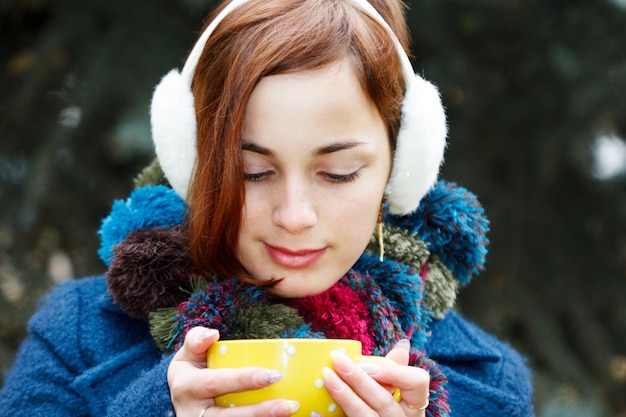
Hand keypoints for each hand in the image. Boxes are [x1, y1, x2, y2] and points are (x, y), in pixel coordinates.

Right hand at [167, 327, 300, 416]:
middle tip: (288, 403)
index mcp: (186, 387)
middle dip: (259, 411)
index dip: (242, 380)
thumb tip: (213, 334)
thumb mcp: (187, 355)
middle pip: (227, 415)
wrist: (179, 402)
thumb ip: (196, 340)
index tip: (270, 375)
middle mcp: (192, 412)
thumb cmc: (190, 373)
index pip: (215, 383)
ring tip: (289, 410)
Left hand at [322, 339, 429, 415]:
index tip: (368, 365)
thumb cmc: (386, 409)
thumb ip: (395, 370)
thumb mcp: (396, 392)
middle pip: (384, 401)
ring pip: (365, 415)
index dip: (394, 372)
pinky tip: (322, 399)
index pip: (417, 382)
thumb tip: (403, 343)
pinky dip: (337, 409)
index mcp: (413, 405)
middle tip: (338, 360)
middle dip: (359, 380)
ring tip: (327, 376)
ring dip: (344, 394)